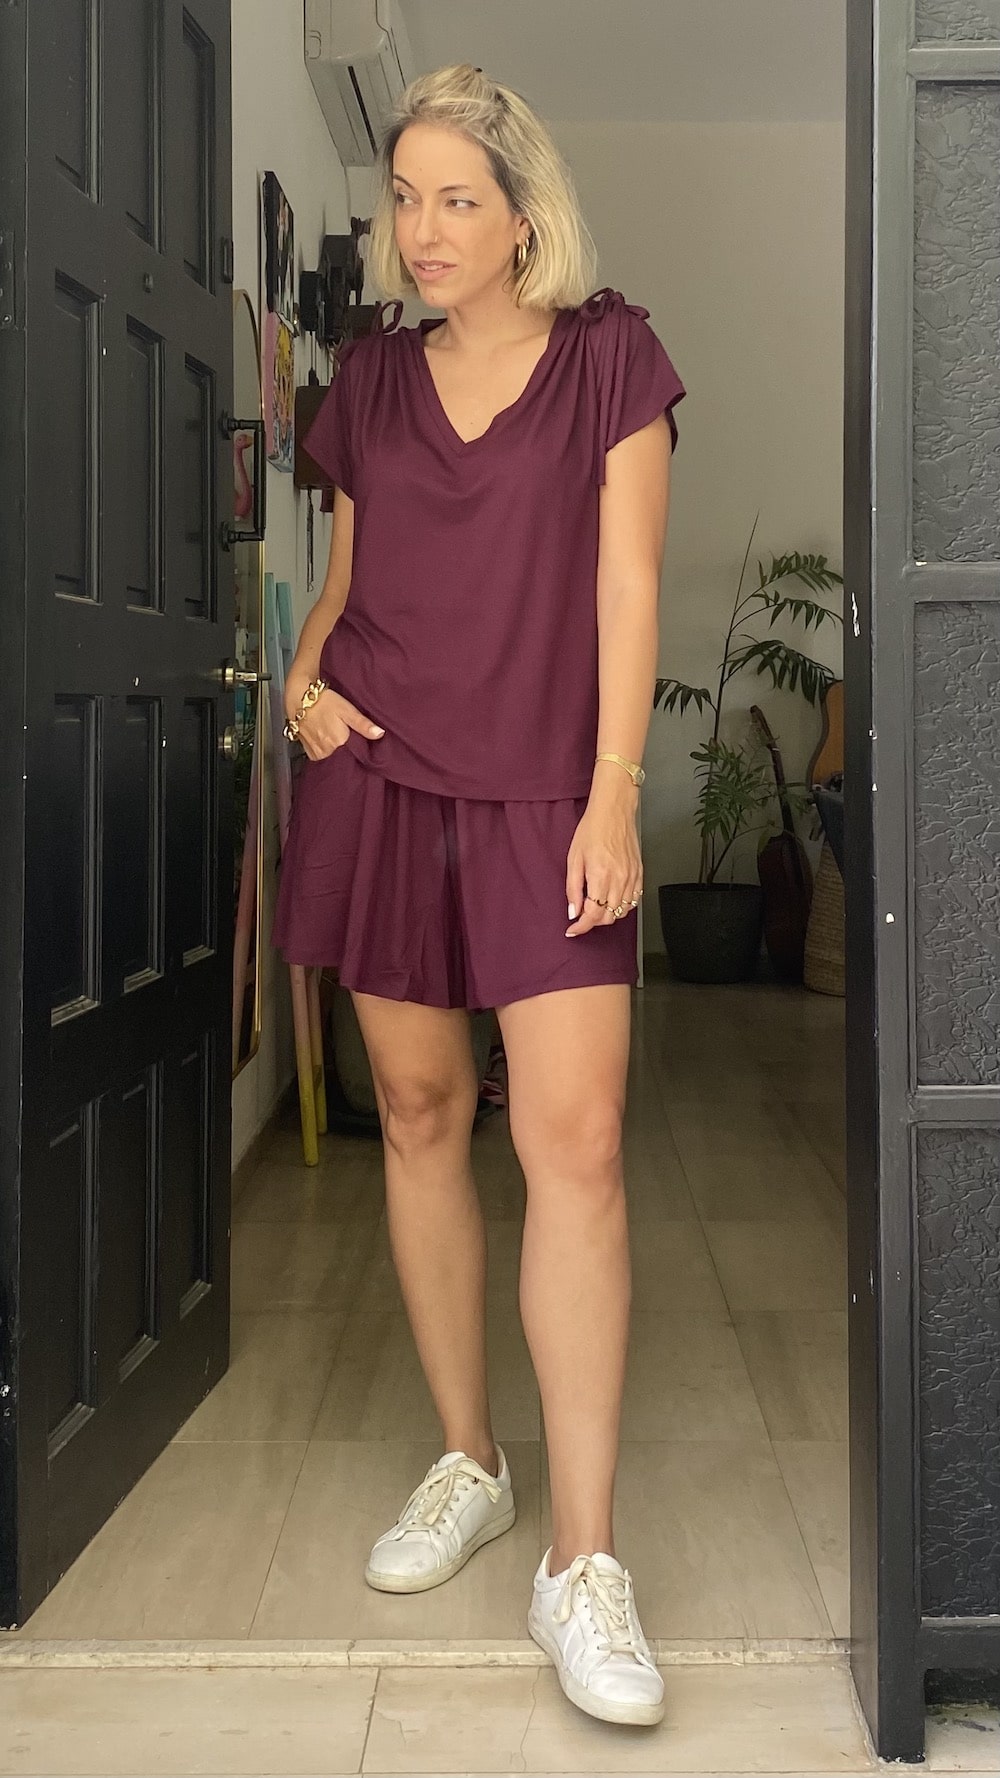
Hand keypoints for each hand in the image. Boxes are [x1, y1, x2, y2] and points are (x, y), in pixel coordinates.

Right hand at [285, 673, 384, 761]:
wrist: (298, 698)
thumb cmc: (324, 701)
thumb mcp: (346, 709)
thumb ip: (363, 724)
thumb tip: (380, 734)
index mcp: (340, 742)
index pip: (358, 752)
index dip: (361, 747)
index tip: (363, 740)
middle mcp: (328, 751)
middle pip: (345, 756)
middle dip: (349, 750)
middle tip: (348, 735)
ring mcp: (317, 754)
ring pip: (334, 757)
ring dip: (337, 750)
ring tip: (336, 736)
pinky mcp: (310, 753)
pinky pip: (323, 757)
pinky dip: (327, 751)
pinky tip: (327, 739)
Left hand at [565, 778, 641, 935]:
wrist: (613, 811)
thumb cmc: (592, 829)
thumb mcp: (574, 859)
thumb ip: (573, 888)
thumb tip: (573, 911)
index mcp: (601, 876)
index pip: (593, 915)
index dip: (581, 927)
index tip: (573, 930)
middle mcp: (619, 880)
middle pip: (608, 917)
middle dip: (592, 922)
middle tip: (581, 916)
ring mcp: (632, 877)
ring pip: (622, 912)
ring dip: (607, 915)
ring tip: (596, 907)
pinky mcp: (639, 873)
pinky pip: (634, 900)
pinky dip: (622, 906)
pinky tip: (612, 900)